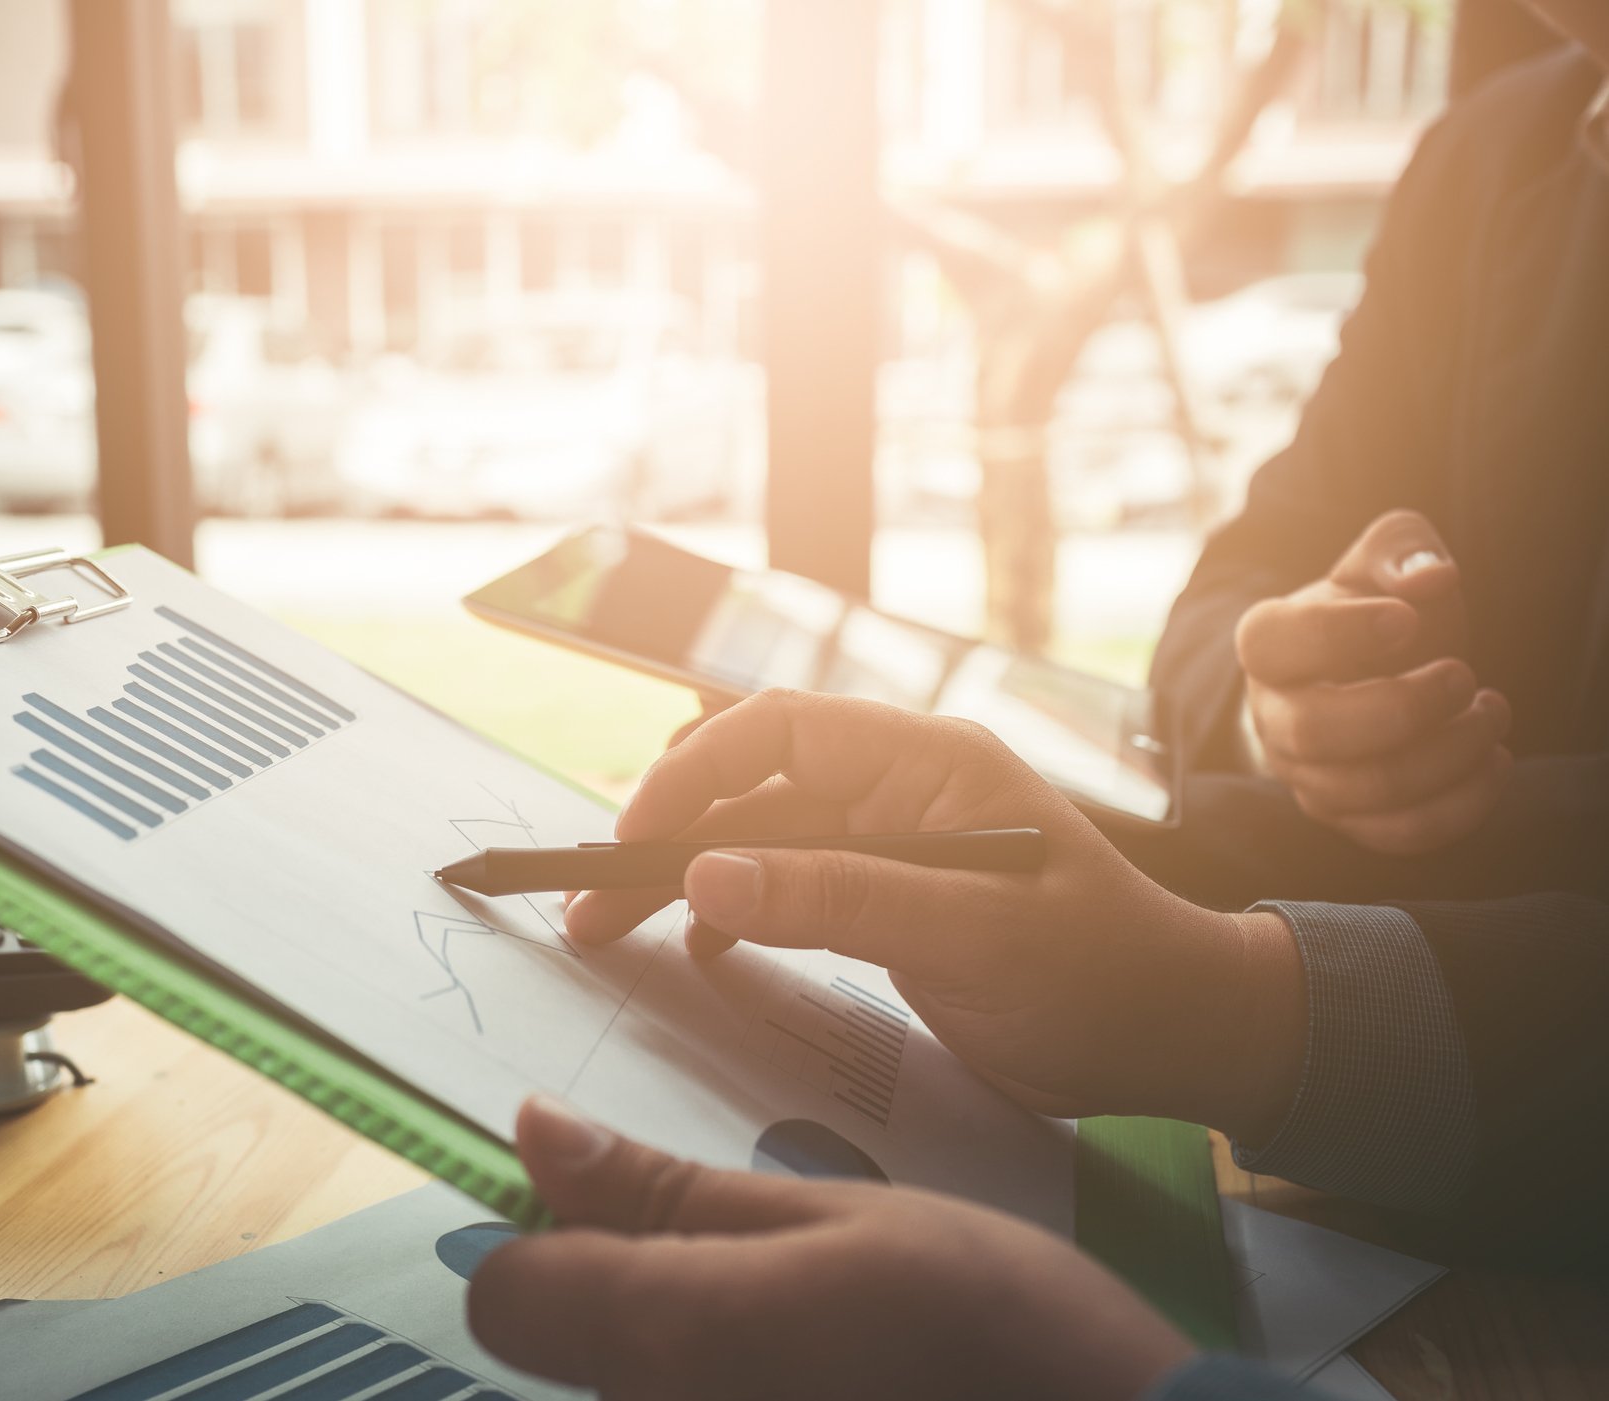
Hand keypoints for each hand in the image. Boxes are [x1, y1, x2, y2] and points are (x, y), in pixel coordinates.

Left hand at [469, 1095, 1195, 1400]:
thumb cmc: (988, 1324)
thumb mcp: (831, 1217)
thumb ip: (667, 1189)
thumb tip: (535, 1131)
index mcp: (664, 1334)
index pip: (505, 1293)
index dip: (539, 1237)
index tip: (614, 1201)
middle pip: (569, 1348)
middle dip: (627, 1291)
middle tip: (757, 1264)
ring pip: (633, 1388)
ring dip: (689, 1350)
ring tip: (812, 1328)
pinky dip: (736, 1387)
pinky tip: (826, 1377)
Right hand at [565, 690, 1307, 1140]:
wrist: (1182, 1036)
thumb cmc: (1102, 976)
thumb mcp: (971, 938)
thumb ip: (839, 900)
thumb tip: (704, 879)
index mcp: (930, 763)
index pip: (782, 727)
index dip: (695, 772)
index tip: (634, 843)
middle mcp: (901, 789)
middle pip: (752, 789)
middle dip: (666, 840)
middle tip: (589, 909)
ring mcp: (892, 844)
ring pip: (758, 844)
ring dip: (686, 883)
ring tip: (612, 934)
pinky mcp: (887, 900)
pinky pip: (786, 888)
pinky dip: (735, 915)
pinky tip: (703, 951)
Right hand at [1235, 510, 1509, 854]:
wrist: (1361, 672)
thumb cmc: (1373, 608)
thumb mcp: (1382, 560)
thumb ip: (1401, 549)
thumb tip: (1430, 578)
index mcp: (1268, 643)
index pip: (1271, 645)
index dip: (1338, 634)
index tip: (1408, 618)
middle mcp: (1272, 715)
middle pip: (1313, 732)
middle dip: (1404, 707)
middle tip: (1463, 673)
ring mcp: (1303, 773)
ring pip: (1364, 790)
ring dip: (1448, 754)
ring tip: (1492, 710)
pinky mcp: (1346, 815)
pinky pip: (1399, 834)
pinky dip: (1462, 804)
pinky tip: (1494, 760)